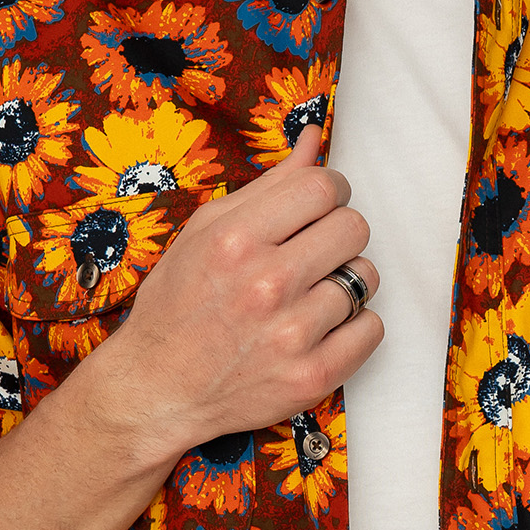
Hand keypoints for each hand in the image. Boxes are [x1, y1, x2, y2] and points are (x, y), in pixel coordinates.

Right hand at [99, 125, 382, 459]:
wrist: (157, 389)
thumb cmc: (178, 306)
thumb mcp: (206, 232)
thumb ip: (268, 186)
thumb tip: (314, 140)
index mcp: (236, 240)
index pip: (323, 186)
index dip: (329, 191)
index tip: (319, 207)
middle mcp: (266, 284)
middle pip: (354, 227)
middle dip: (338, 234)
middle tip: (312, 253)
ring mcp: (291, 334)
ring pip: (366, 278)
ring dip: (344, 282)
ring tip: (308, 295)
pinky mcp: (311, 375)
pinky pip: (372, 328)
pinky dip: (354, 326)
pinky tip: (320, 328)